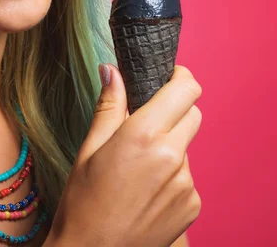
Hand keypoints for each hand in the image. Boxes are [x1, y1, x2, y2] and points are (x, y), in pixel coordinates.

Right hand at [46, 64, 201, 246]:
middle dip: (174, 110)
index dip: (180, 78)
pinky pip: (187, 176)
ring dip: (169, 146)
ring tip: (138, 169)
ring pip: (187, 147)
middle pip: (192, 114)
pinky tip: (146, 191)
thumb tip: (112, 70)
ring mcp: (186, 184)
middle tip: (145, 124)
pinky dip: (171, 175)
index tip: (169, 78)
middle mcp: (172, 157)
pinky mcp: (192, 205)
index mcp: (143, 136)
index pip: (186, 90)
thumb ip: (109, 106)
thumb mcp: (89, 149)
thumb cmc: (83, 202)